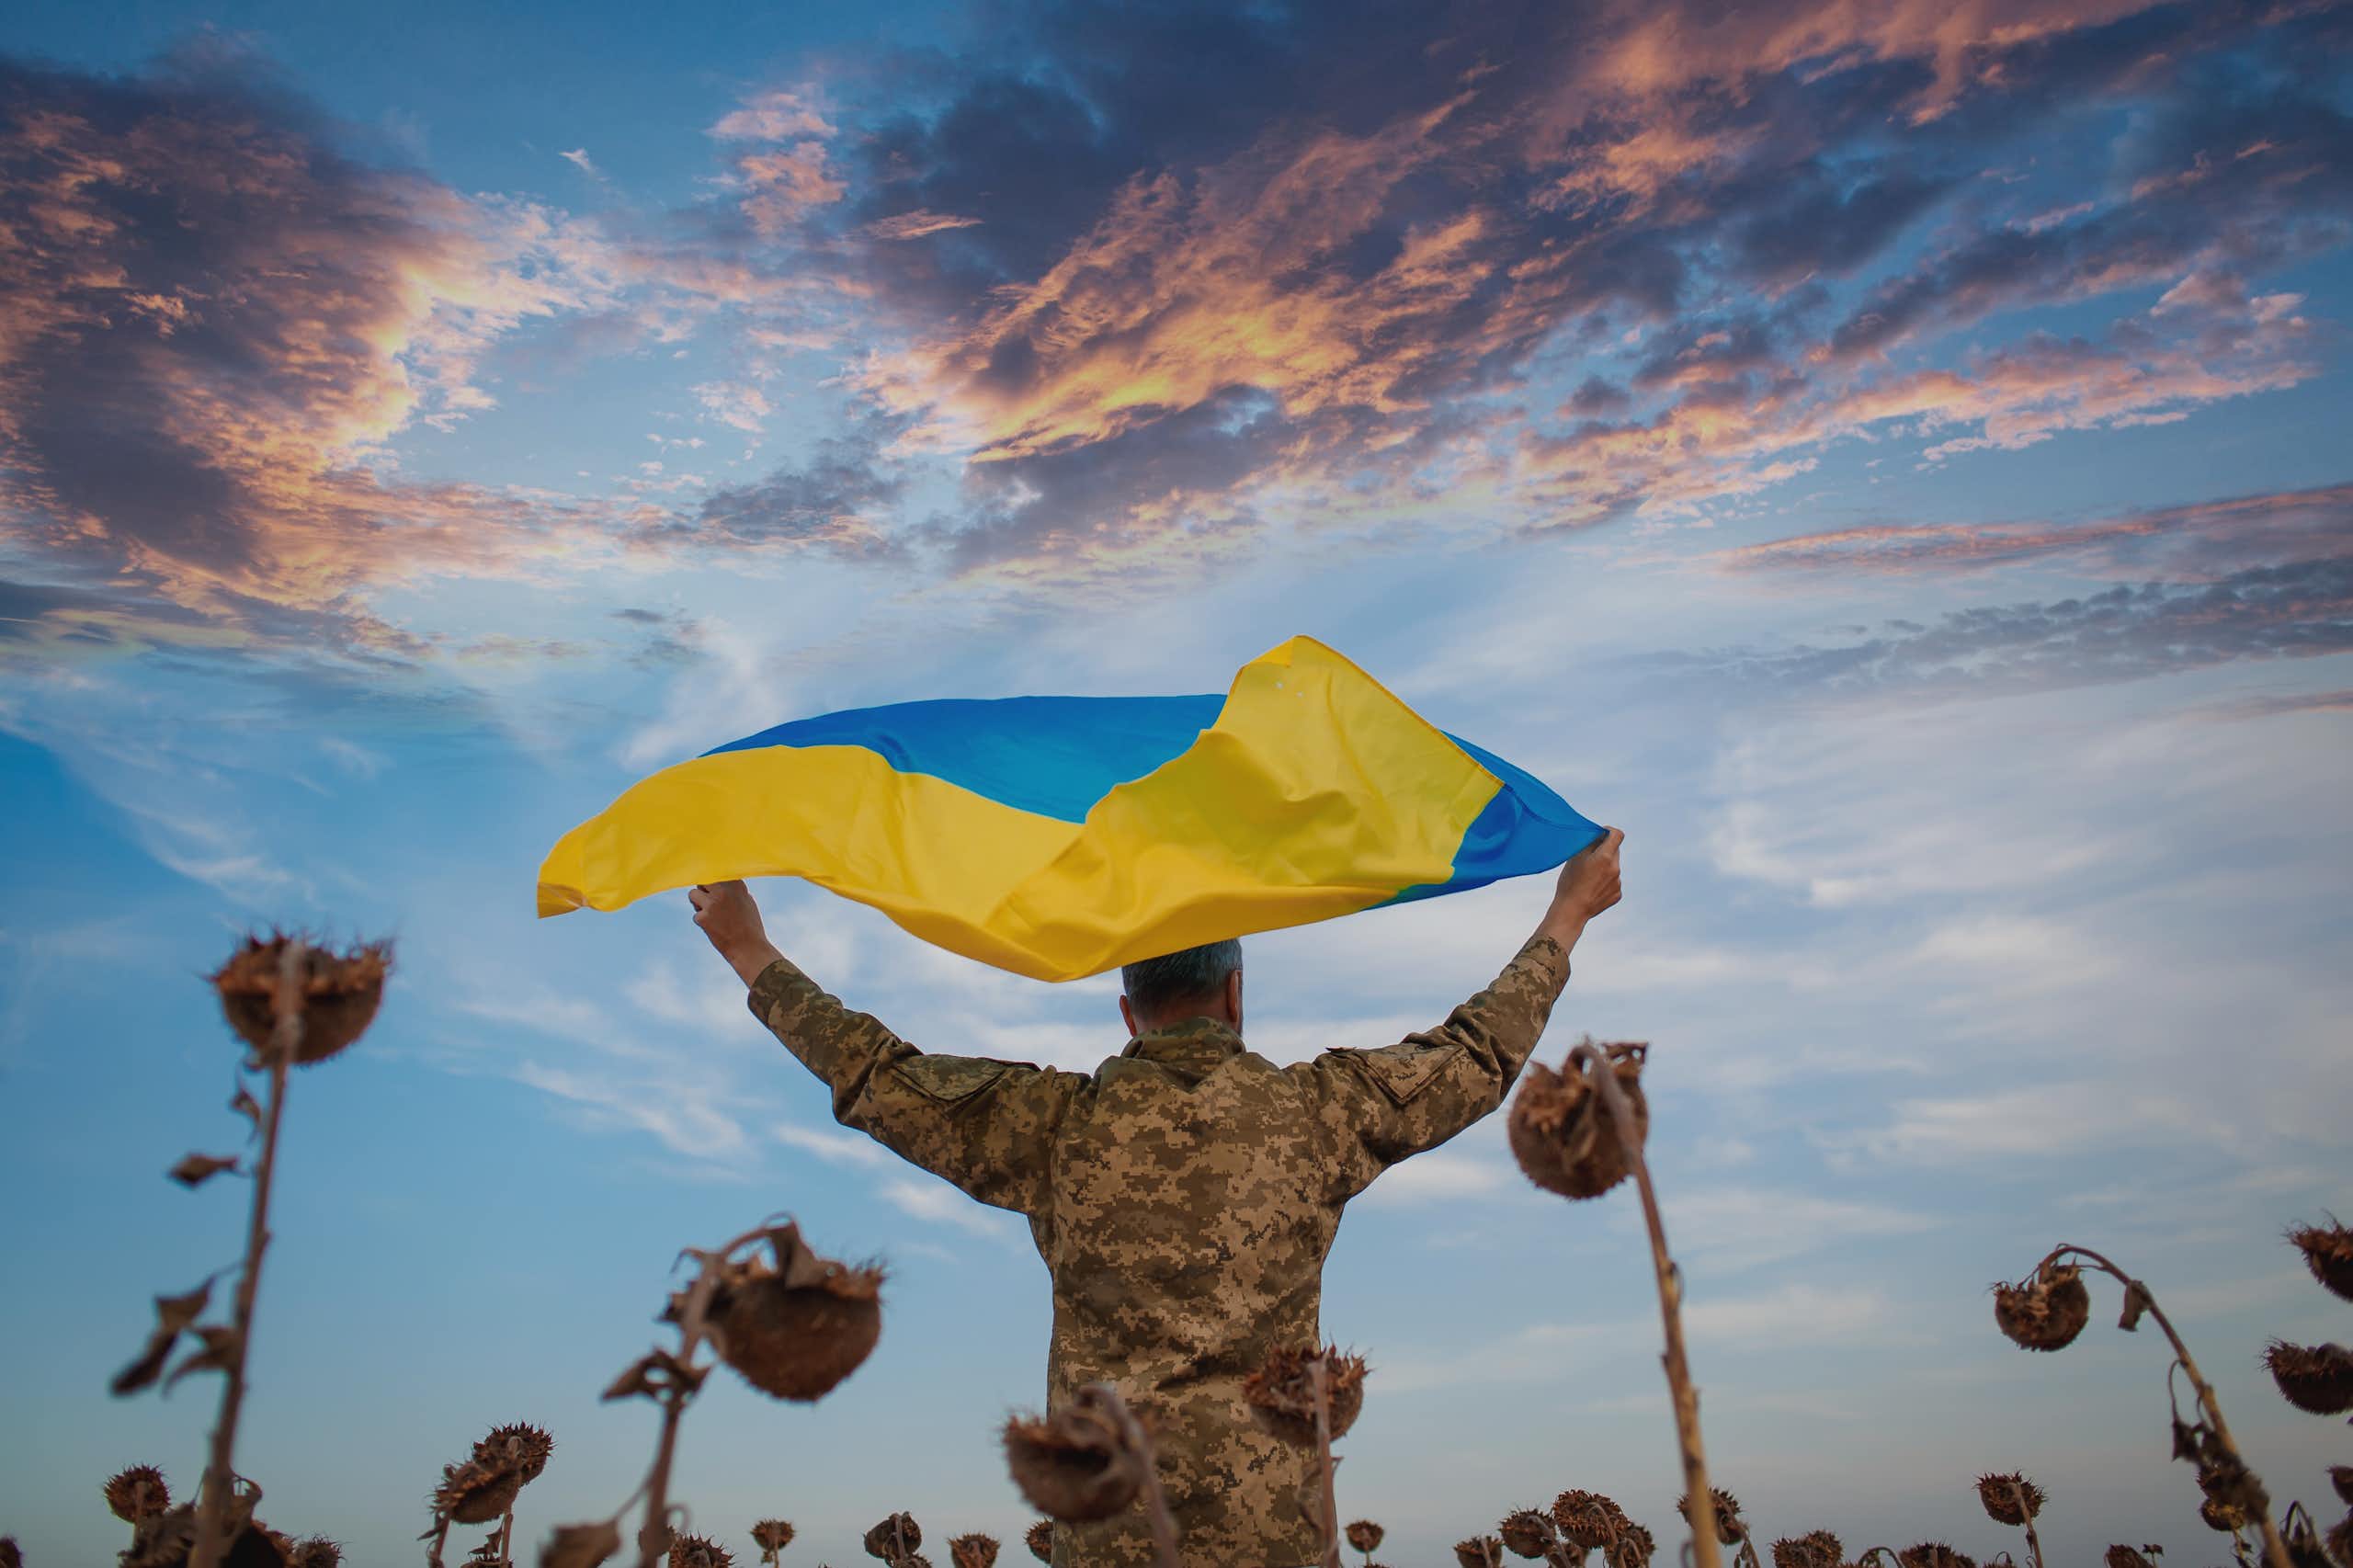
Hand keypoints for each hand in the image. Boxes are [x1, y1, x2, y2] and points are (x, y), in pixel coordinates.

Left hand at [690, 880, 781, 986]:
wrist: (749, 949)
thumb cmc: (750, 926)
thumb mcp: (747, 902)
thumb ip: (733, 890)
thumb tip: (719, 882)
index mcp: (736, 884)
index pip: (716, 872)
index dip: (712, 881)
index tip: (712, 888)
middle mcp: (723, 890)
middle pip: (702, 880)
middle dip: (703, 890)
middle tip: (709, 902)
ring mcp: (712, 903)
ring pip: (692, 894)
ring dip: (698, 904)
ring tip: (711, 916)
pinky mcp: (703, 917)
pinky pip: (695, 915)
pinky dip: (702, 923)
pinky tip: (714, 929)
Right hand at [1542, 827, 1622, 943]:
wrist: (1572, 910)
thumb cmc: (1570, 882)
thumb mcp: (1575, 857)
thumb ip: (1590, 842)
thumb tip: (1600, 834)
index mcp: (1605, 857)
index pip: (1617, 835)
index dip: (1609, 831)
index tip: (1601, 835)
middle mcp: (1616, 868)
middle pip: (1615, 851)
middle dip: (1604, 851)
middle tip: (1589, 858)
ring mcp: (1618, 883)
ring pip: (1614, 867)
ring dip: (1604, 867)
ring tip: (1588, 878)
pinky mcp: (1617, 894)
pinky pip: (1613, 881)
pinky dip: (1605, 881)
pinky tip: (1592, 889)